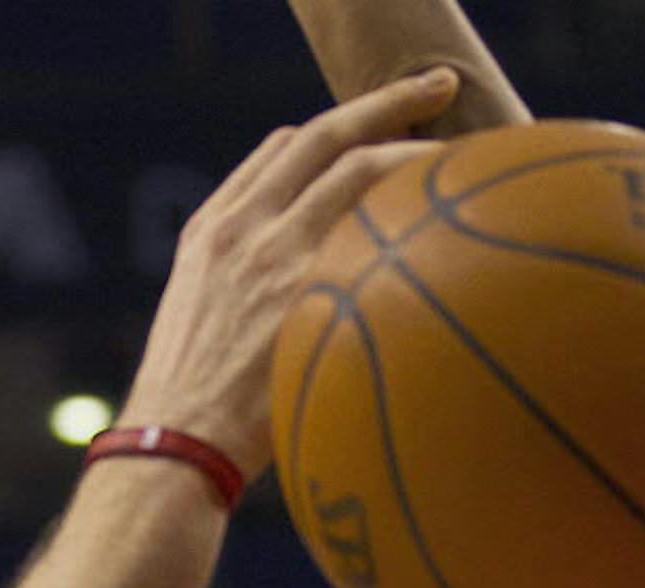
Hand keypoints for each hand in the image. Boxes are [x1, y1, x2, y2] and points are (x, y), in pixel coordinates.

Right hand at [115, 67, 458, 478]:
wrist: (179, 441)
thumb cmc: (197, 411)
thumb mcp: (199, 329)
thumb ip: (244, 289)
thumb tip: (299, 298)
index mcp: (212, 231)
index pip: (278, 151)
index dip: (330, 132)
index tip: (367, 133)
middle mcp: (245, 228)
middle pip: (323, 136)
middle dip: (385, 102)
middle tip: (436, 89)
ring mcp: (279, 252)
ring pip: (358, 166)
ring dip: (417, 147)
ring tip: (464, 151)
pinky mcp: (312, 287)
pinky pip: (374, 225)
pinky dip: (415, 208)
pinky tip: (455, 218)